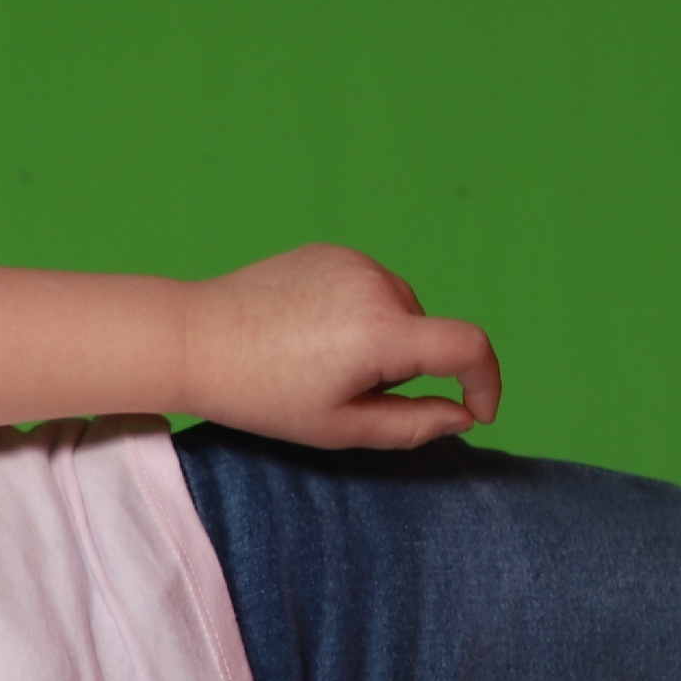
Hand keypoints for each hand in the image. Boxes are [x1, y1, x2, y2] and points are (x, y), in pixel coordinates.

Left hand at [186, 243, 501, 448]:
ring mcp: (354, 262)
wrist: (195, 340)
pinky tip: (306, 333)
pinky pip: (368, 289)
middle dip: (400, 368)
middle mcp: (376, 285)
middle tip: (338, 390)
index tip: (475, 411)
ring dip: (380, 341)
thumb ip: (411, 426)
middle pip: (425, 333)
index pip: (468, 347)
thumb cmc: (261, 394)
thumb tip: (460, 415)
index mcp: (381, 333)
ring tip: (316, 361)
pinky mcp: (331, 253)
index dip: (485, 382)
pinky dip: (357, 315)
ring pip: (399, 312)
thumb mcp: (339, 427)